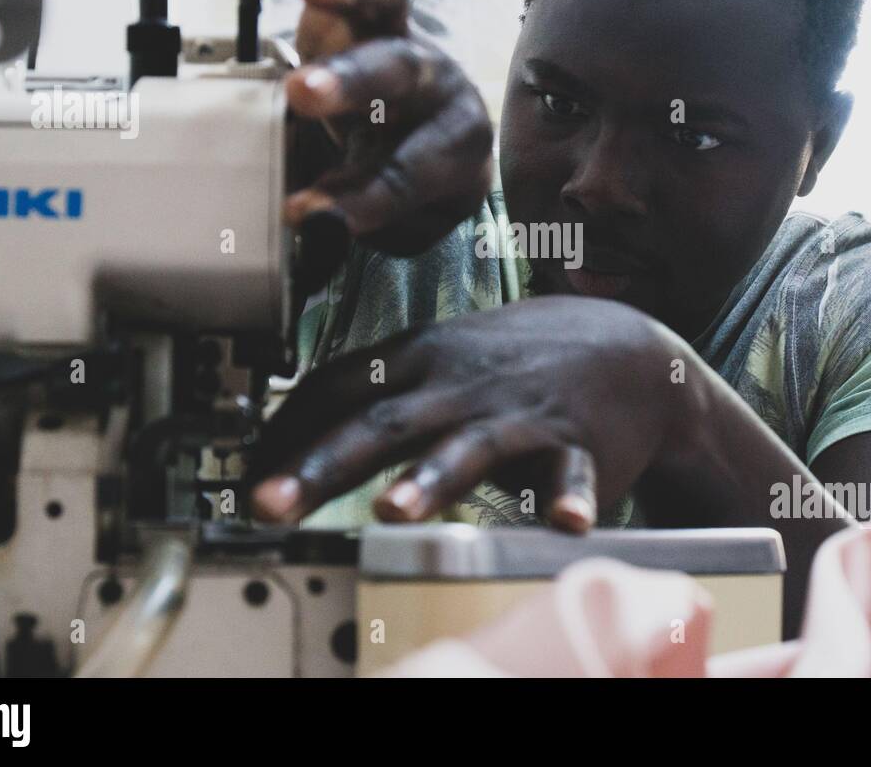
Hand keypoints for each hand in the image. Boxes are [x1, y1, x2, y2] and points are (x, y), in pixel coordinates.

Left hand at [247, 297, 701, 531]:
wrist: (627, 348)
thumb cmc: (516, 360)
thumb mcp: (441, 356)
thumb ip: (378, 389)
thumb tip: (294, 425)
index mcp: (421, 359)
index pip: (336, 390)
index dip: (284, 434)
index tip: (243, 476)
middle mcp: (461, 384)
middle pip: (383, 424)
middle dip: (320, 464)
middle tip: (270, 503)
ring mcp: (518, 414)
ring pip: (469, 447)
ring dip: (430, 478)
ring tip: (392, 511)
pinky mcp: (576, 444)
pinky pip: (572, 473)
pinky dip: (569, 497)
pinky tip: (565, 522)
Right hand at [284, 0, 492, 272]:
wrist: (429, 137)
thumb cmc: (407, 180)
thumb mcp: (398, 220)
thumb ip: (361, 219)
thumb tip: (313, 226)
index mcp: (456, 147)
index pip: (410, 170)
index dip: (362, 194)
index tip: (308, 212)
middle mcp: (439, 83)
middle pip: (398, 78)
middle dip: (351, 84)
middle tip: (304, 93)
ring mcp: (410, 34)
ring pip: (388, 5)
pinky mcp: (382, 4)